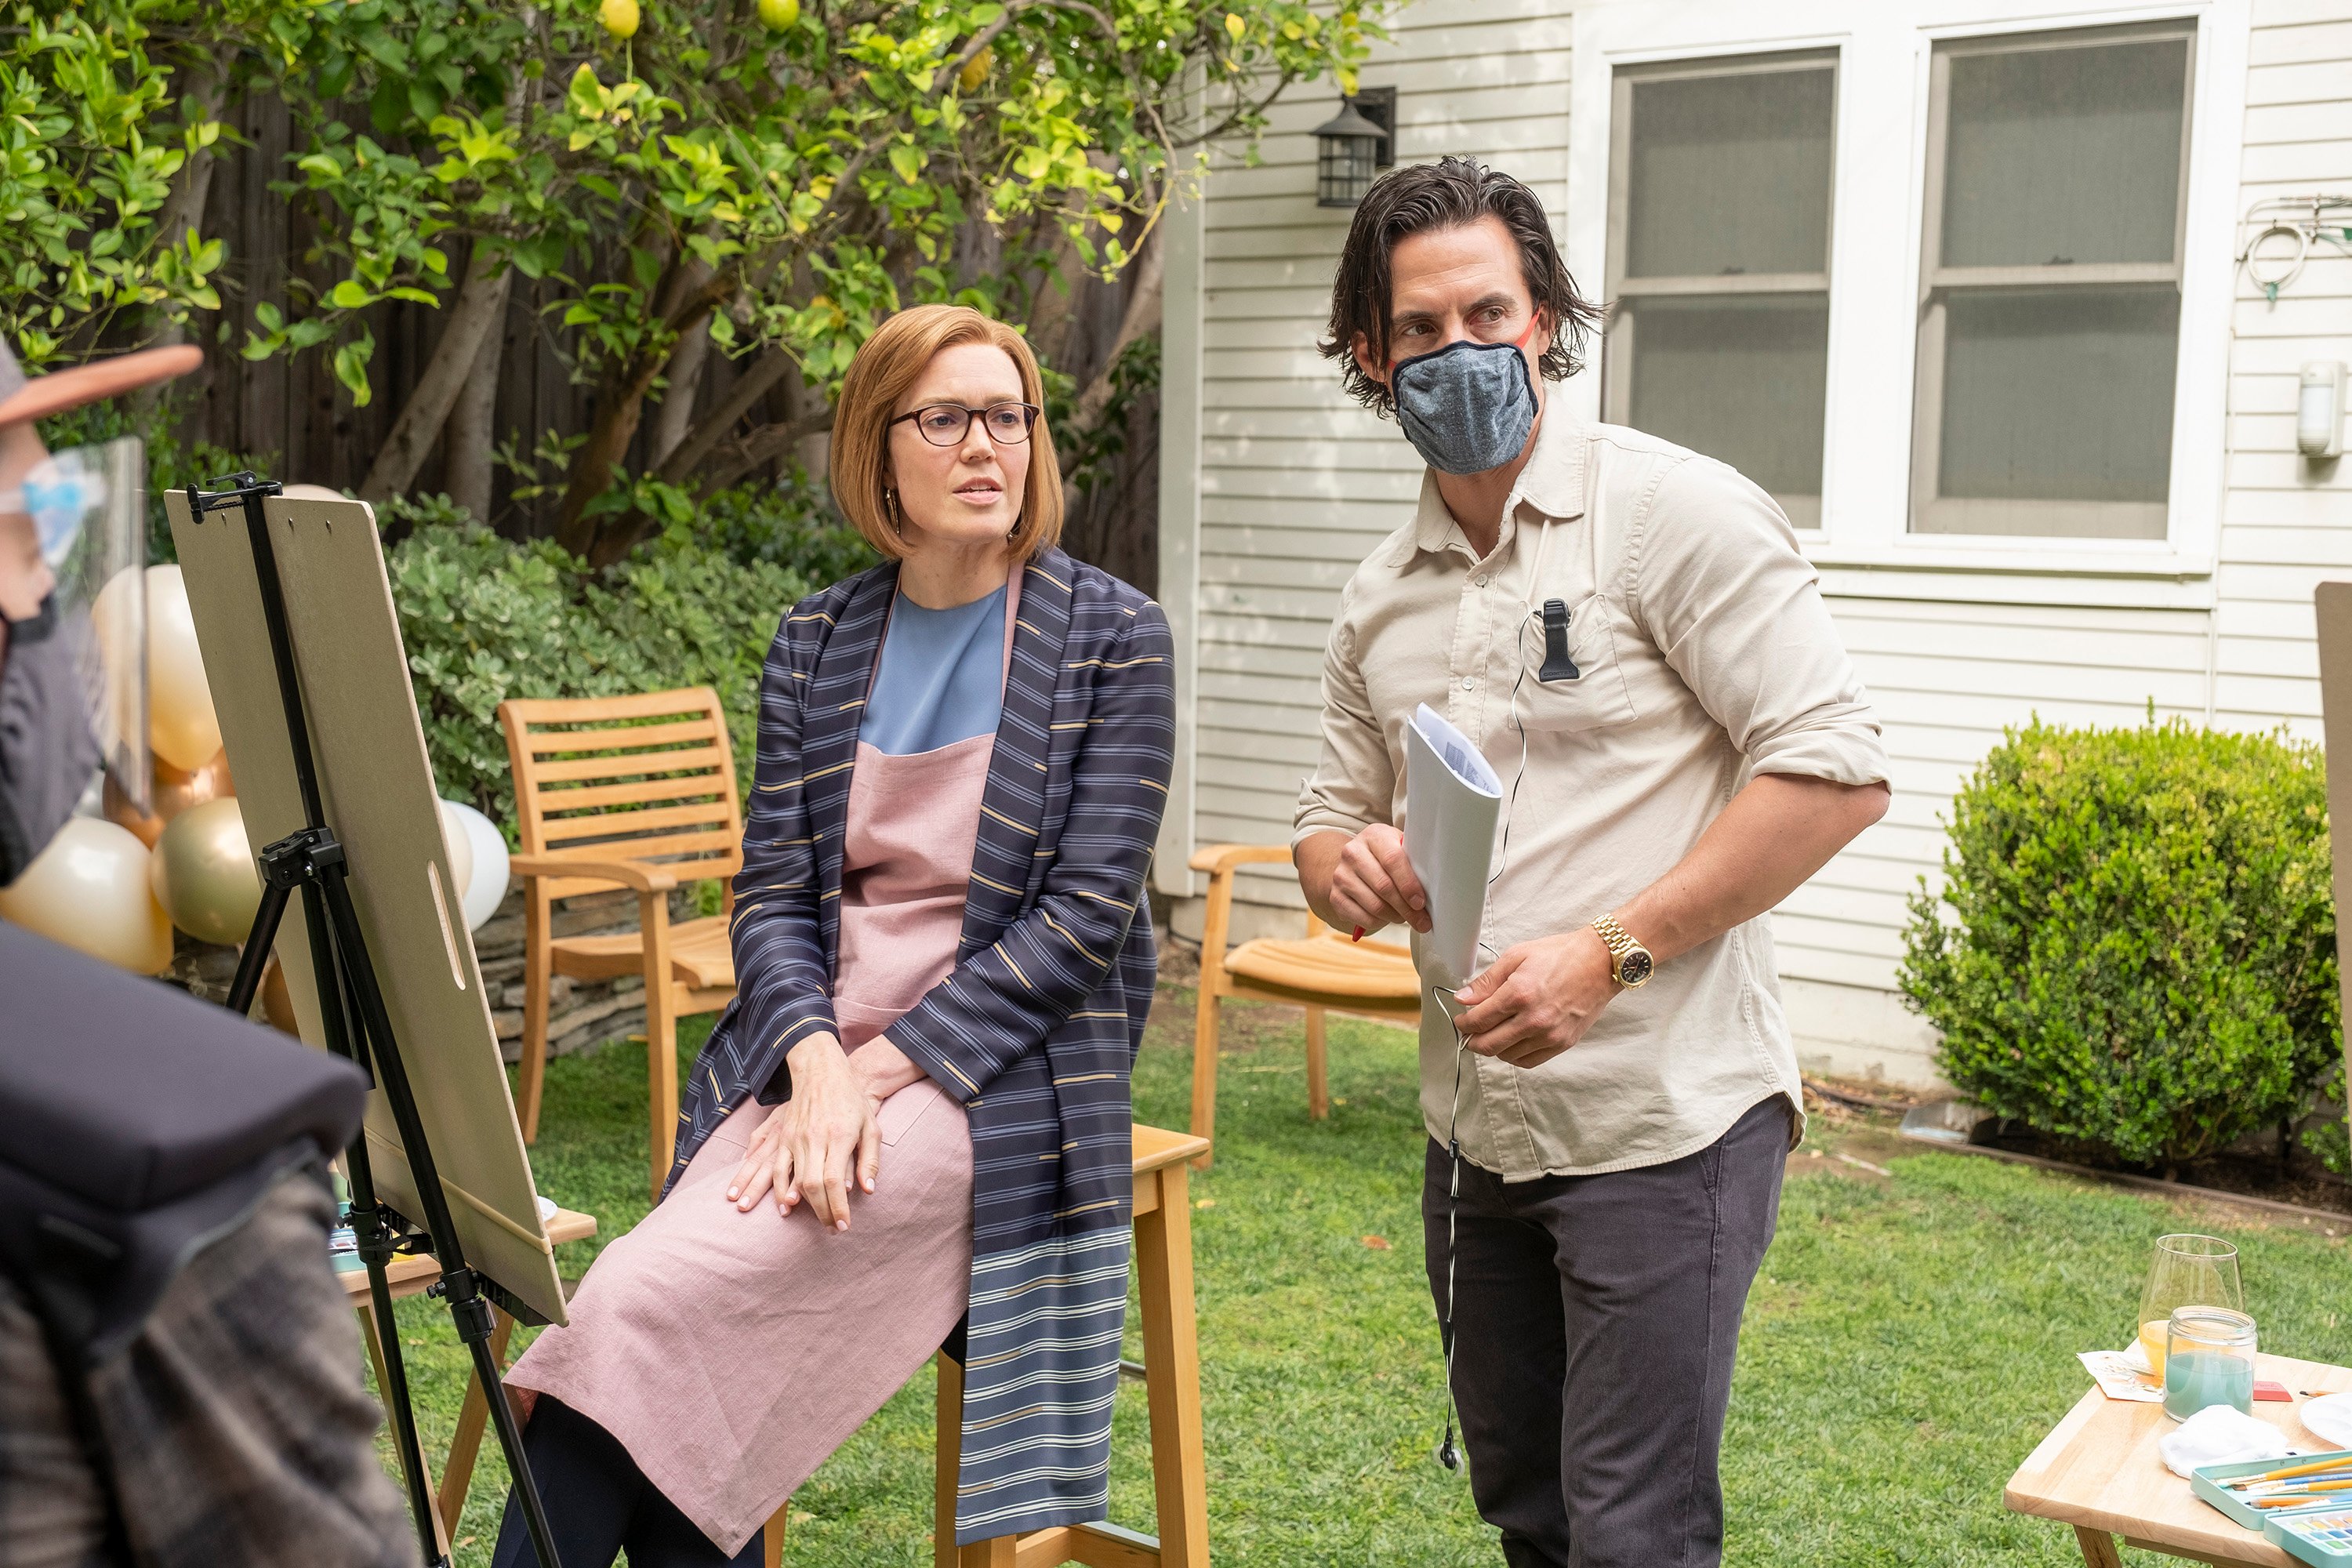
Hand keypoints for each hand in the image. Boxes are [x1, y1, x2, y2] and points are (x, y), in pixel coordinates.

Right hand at [725, 1033, 880, 1228]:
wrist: (822, 1071)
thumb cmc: (853, 1101)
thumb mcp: (871, 1127)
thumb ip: (869, 1160)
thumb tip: (868, 1191)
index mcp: (838, 1137)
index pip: (835, 1181)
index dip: (837, 1207)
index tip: (842, 1226)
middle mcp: (814, 1139)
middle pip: (811, 1185)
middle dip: (820, 1212)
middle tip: (829, 1229)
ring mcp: (795, 1137)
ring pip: (789, 1178)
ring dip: (791, 1204)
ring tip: (797, 1222)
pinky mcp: (783, 1134)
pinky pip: (774, 1165)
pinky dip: (774, 1186)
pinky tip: (777, 1201)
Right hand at [1326, 823, 1428, 934]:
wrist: (1353, 863)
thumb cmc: (1386, 857)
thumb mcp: (1399, 848)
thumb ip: (1414, 860)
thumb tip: (1435, 886)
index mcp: (1374, 836)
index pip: (1393, 860)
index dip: (1409, 884)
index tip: (1421, 902)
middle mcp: (1352, 853)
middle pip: (1384, 886)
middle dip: (1407, 908)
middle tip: (1422, 921)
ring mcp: (1341, 875)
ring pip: (1375, 905)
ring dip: (1396, 917)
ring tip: (1405, 917)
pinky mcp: (1335, 897)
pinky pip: (1363, 917)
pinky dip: (1380, 922)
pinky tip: (1388, 917)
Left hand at [1450, 929, 1618, 1068]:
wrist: (1600, 962)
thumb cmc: (1560, 955)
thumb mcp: (1517, 956)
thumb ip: (1487, 981)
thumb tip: (1462, 998)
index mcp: (1518, 994)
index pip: (1478, 1021)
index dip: (1463, 1024)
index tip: (1460, 1021)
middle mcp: (1533, 1019)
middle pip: (1489, 1045)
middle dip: (1472, 1041)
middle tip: (1469, 1033)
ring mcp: (1549, 1035)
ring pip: (1507, 1056)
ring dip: (1493, 1048)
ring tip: (1492, 1033)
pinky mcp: (1563, 1043)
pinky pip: (1529, 1061)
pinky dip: (1514, 1056)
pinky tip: (1511, 1042)